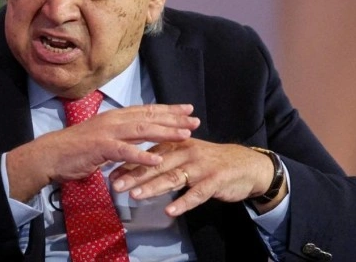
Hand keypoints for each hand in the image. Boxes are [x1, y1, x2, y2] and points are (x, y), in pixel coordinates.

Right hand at [6, 104, 199, 200]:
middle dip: (174, 118)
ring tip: (185, 135)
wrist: (51, 154)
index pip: (147, 110)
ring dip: (165, 132)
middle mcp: (114, 120)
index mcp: (115, 116)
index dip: (169, 109)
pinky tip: (157, 159)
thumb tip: (139, 135)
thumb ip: (122, 135)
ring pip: (142, 130)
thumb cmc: (77, 148)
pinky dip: (142, 155)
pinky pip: (125, 151)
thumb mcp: (104, 137)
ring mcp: (107, 132)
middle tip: (195, 120)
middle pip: (150, 116)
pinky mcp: (100, 148)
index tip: (188, 109)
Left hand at [109, 140, 283, 215]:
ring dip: (153, 187)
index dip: (129, 162)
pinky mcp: (215, 180)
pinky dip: (183, 202)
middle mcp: (187, 152)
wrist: (246, 165)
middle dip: (134, 175)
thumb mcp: (186, 154)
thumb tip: (136, 166)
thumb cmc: (210, 161)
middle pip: (157, 164)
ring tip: (135, 196)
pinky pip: (196, 194)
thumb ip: (163, 158)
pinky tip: (170, 211)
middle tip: (114, 184)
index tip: (110, 172)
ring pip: (173, 177)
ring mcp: (201, 167)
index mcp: (177, 145)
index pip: (149, 153)